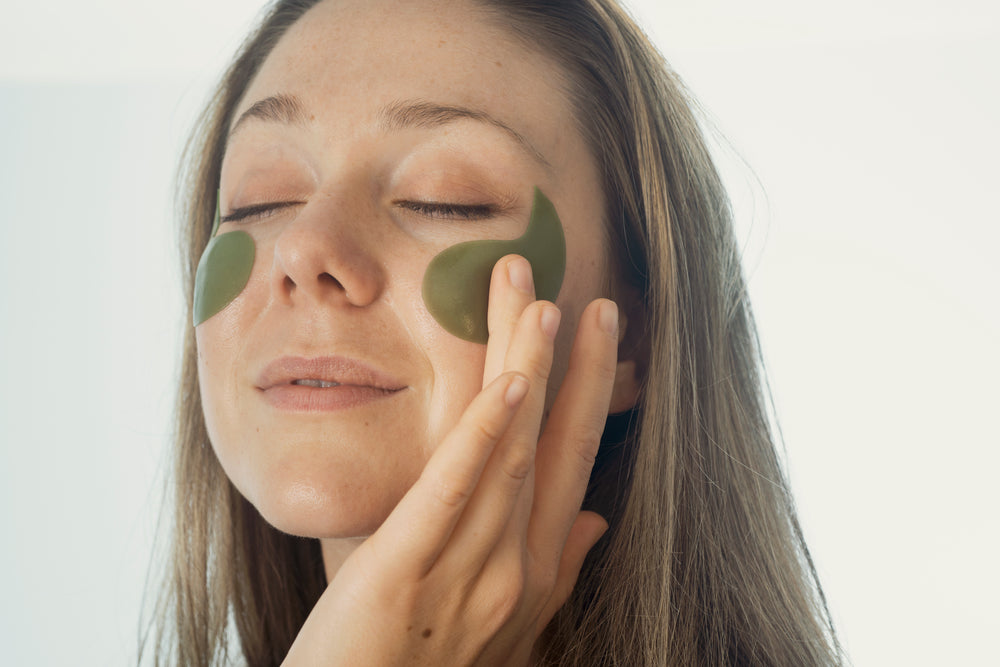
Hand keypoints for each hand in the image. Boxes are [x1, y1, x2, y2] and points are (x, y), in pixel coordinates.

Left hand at [283, 254, 619, 665]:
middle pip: (549, 449)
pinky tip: (506, 384)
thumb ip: (553, 570)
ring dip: (527, 372)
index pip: (571, 466)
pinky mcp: (404, 570)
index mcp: (530, 573)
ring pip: (507, 453)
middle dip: (574, 368)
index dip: (592, 396)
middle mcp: (512, 568)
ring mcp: (465, 571)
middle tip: (597, 300)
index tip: (603, 336)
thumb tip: (596, 518)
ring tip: (540, 304)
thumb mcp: (503, 628)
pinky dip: (481, 436)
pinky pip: (451, 494)